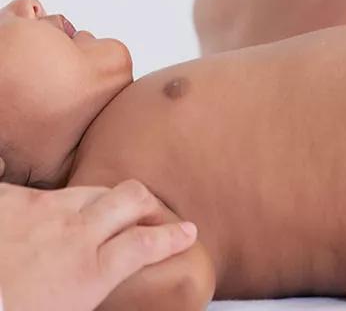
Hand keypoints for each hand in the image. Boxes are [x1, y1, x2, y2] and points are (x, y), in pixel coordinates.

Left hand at [0, 181, 196, 310]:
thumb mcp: (68, 309)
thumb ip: (90, 289)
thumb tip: (102, 281)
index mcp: (90, 271)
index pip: (149, 244)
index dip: (175, 236)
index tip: (188, 231)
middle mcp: (75, 234)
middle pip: (132, 199)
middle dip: (149, 203)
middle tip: (151, 213)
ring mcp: (41, 212)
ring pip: (93, 188)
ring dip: (105, 197)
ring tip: (105, 206)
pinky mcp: (8, 200)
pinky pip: (32, 187)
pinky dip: (38, 197)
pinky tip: (34, 204)